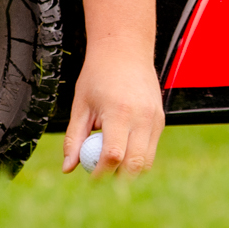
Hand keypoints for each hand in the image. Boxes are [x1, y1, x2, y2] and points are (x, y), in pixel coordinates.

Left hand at [61, 0, 163, 176]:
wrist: (125, 49)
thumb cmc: (98, 75)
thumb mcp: (80, 104)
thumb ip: (74, 138)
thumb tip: (68, 168)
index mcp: (119, 112)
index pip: (113, 156)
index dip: (100, 173)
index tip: (89, 178)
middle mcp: (142, 117)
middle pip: (135, 165)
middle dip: (117, 178)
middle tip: (100, 177)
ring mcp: (155, 119)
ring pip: (146, 161)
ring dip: (129, 169)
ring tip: (110, 159)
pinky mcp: (161, 119)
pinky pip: (151, 148)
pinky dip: (137, 155)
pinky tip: (122, 143)